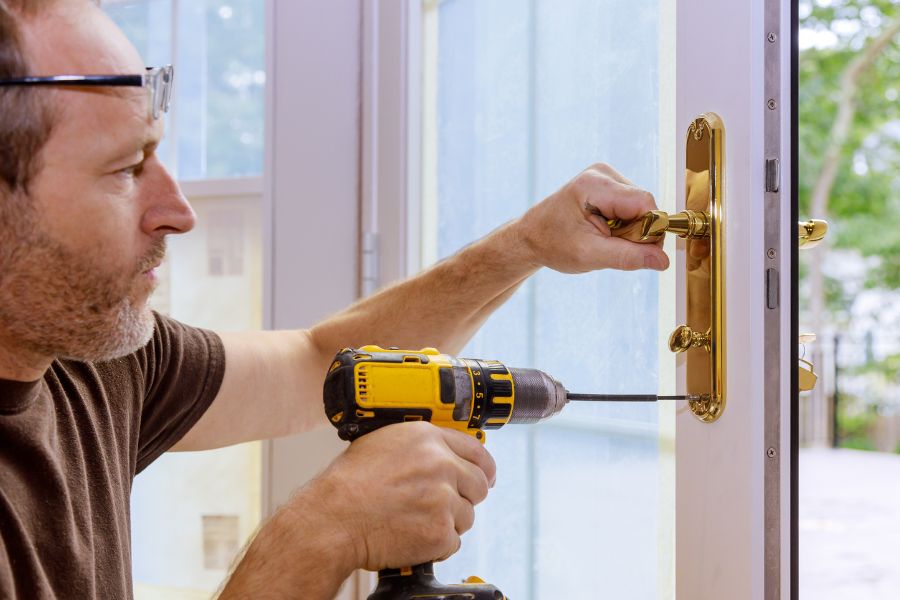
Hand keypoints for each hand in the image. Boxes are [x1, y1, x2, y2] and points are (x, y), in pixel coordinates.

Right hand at [299, 422, 495, 570]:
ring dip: (446, 522)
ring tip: (414, 520)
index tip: (484, 476)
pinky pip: (453, 541)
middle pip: (478, 485)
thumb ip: (419, 446)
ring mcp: (443, 499)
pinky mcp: (440, 532)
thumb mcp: (382, 444)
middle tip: (441, 505)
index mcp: (427, 439)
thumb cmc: (348, 484)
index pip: (477, 450)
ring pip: (466, 516)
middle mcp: (440, 465)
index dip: (483, 467)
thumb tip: (441, 454)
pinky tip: (411, 536)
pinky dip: (436, 545)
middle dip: (464, 497)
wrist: (333, 519)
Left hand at [514, 163, 669, 272]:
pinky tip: (604, 230)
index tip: (633, 251)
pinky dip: (624, 225)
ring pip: (641, 208)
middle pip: (644, 205)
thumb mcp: (589, 255)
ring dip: (629, 230)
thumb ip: (627, 257)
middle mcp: (603, 173)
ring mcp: (606, 177)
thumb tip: (663, 261)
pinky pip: (633, 208)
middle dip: (636, 232)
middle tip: (608, 245)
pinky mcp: (609, 186)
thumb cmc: (553, 244)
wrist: (531, 237)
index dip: (647, 230)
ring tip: (602, 238)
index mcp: (595, 184)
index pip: (644, 203)